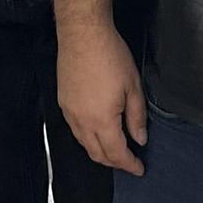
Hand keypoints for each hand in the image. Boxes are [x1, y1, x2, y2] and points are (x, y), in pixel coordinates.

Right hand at [57, 25, 147, 175]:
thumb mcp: (133, 87)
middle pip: (97, 154)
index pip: (116, 154)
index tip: (139, 169)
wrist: (83, 34)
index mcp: (102, 120)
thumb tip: (140, 139)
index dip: (129, 165)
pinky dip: (87, 137)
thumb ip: (137, 117)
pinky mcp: (63, 102)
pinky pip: (74, 129)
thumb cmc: (110, 56)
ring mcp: (69, 112)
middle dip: (114, 163)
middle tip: (129, 162)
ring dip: (99, 151)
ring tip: (114, 149)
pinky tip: (97, 130)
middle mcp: (82, 121)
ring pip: (83, 143)